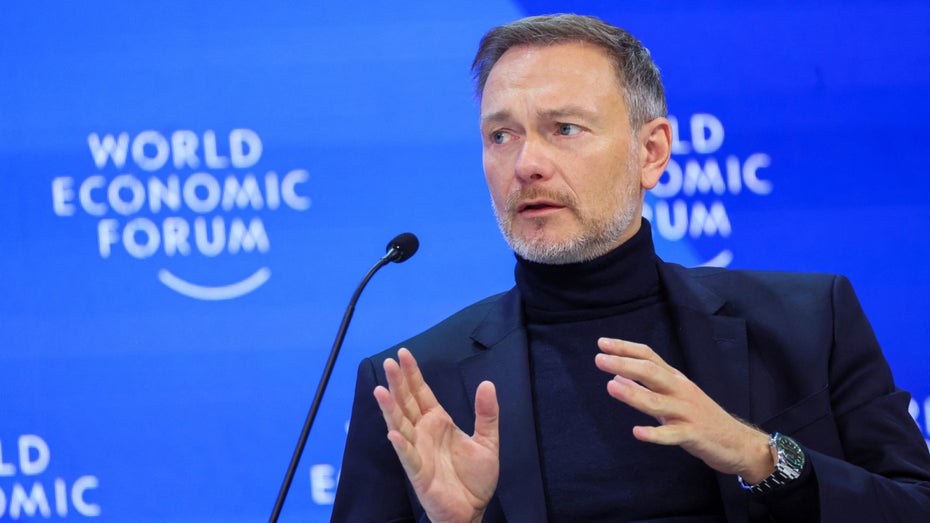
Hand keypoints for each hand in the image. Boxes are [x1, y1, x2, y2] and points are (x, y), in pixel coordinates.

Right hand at [374, 348, 499, 522]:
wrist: (473, 510)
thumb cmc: (475, 478)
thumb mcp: (488, 441)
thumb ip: (486, 414)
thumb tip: (487, 383)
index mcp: (438, 422)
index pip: (421, 393)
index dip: (412, 374)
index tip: (403, 354)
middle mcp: (423, 433)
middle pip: (406, 403)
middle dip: (398, 383)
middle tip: (389, 362)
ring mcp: (418, 452)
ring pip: (400, 426)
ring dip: (390, 409)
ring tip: (380, 390)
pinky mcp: (418, 473)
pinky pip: (408, 457)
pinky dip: (400, 446)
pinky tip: (393, 434)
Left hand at [594, 337, 774, 482]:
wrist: (738, 443)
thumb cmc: (700, 417)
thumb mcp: (673, 397)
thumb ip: (646, 387)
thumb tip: (616, 377)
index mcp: (675, 379)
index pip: (649, 357)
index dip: (626, 349)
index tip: (602, 343)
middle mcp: (681, 390)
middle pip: (651, 372)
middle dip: (625, 364)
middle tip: (599, 360)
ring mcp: (687, 412)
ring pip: (658, 401)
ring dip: (633, 394)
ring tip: (611, 387)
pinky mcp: (694, 435)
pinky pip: (672, 435)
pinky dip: (655, 434)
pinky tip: (637, 432)